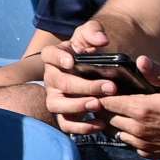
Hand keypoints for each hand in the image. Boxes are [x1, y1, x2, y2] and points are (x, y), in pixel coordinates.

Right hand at [40, 21, 125, 135]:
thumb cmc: (89, 50)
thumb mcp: (91, 34)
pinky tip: (100, 124)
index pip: (49, 55)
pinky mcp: (64, 114)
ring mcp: (55, 97)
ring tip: (99, 104)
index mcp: (55, 56)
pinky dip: (81, 127)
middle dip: (85, 86)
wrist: (94, 68)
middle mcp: (51, 78)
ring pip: (57, 105)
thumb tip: (102, 40)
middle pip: (60, 83)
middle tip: (110, 87)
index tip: (72, 61)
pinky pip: (66, 125)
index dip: (58, 58)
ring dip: (77, 106)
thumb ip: (95, 31)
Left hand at [96, 57, 159, 157]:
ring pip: (117, 132)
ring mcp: (144, 144)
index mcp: (142, 110)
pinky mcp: (151, 153)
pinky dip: (128, 136)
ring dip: (115, 123)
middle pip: (108, 118)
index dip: (101, 95)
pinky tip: (136, 126)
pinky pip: (131, 144)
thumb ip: (158, 74)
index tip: (101, 88)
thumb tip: (140, 60)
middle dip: (105, 109)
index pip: (107, 103)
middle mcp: (138, 129)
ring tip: (120, 111)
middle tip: (108, 99)